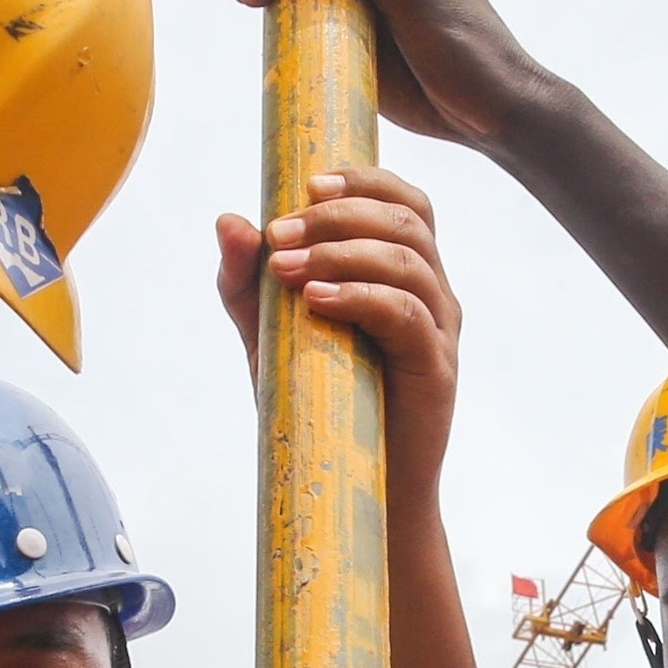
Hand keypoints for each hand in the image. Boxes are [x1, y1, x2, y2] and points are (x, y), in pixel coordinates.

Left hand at [215, 163, 462, 504]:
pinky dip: (359, 296)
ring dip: (340, 252)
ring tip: (285, 268)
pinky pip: (405, 313)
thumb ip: (248, 282)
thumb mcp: (271, 335)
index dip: (364, 179)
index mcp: (403, 274)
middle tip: (279, 233)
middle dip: (337, 215)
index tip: (307, 182)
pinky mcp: (435, 369)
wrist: (350, 487)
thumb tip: (230, 220)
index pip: (404, 202)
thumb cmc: (317, 405)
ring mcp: (438, 330)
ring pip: (407, 260)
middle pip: (406, 220)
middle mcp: (431, 293)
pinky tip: (315, 300)